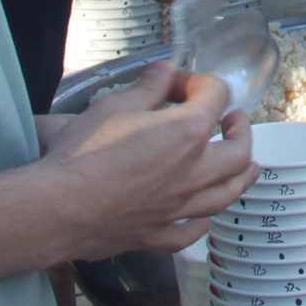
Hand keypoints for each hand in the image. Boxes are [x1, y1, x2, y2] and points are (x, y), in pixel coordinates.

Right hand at [37, 62, 256, 258]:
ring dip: (241, 176)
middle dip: (241, 130)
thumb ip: (147, 88)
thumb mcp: (114, 105)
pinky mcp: (158, 234)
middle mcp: (194, 171)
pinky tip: (202, 218)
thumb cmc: (83, 153)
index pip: (215, 96)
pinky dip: (202, 223)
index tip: (178, 82)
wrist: (57, 208)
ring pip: (226, 194)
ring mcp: (179, 207)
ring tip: (247, 166)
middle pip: (239, 151)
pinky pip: (191, 232)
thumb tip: (164, 72)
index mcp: (188, 132)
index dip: (197, 82)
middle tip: (233, 120)